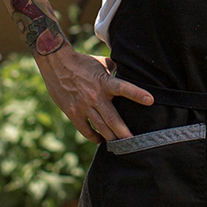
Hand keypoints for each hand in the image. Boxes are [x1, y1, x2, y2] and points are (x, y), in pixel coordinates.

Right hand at [36, 49, 153, 143]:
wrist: (56, 63)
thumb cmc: (81, 62)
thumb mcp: (101, 63)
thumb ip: (115, 69)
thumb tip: (128, 71)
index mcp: (104, 82)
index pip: (124, 88)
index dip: (137, 94)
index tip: (151, 100)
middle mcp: (95, 96)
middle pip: (112, 118)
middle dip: (124, 132)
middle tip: (134, 142)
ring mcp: (83, 106)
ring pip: (100, 127)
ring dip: (111, 137)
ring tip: (120, 144)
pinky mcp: (72, 113)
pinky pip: (85, 130)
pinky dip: (94, 136)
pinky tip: (100, 139)